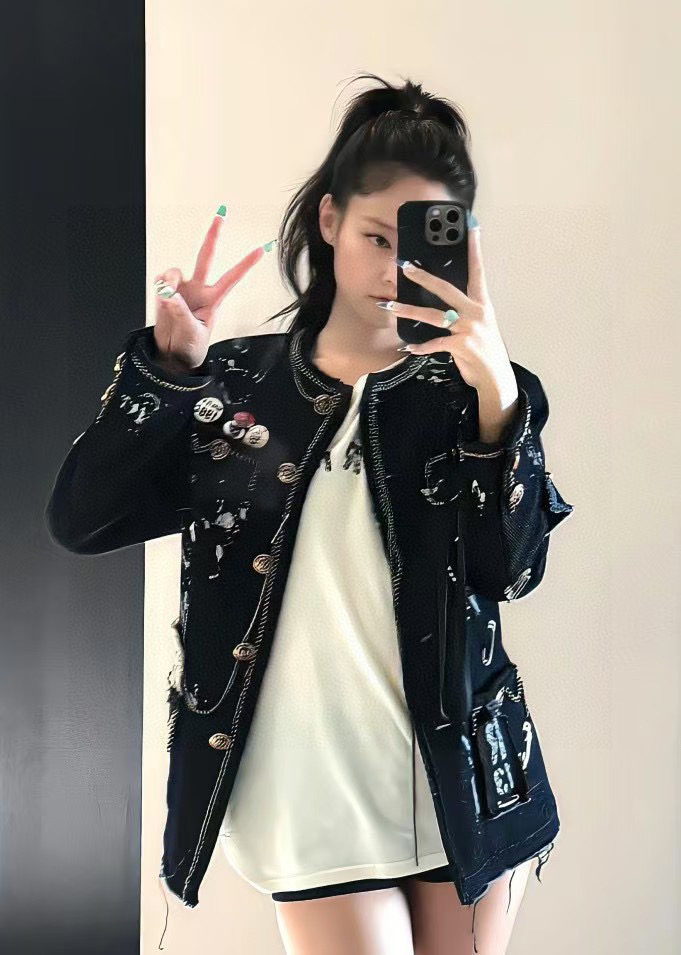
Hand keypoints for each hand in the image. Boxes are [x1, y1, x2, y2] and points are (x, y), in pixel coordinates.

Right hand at [153, 208, 272, 370]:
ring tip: (168, 296)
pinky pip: (161, 280)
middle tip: (220, 217)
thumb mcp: (192, 333)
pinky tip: (162, 296)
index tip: (261, 249)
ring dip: (170, 279)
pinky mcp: (164, 292)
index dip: (245, 264)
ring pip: (176, 271)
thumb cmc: (189, 347)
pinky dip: (160, 285)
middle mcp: (198, 290)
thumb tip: (169, 294)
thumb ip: (180, 312)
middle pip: (206, 257)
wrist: (172, 356)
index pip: (231, 278)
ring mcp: (181, 289)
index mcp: (213, 300)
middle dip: (213, 236)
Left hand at [379, 225, 518, 441]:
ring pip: (433, 315)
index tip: (471, 228)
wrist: (495, 377)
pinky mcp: (461, 345)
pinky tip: (408, 347)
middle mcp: (476, 312)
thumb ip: (464, 310)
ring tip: (390, 306)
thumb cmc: (483, 349)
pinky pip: (435, 343)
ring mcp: (469, 328)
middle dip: (423, 277)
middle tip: (405, 266)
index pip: (478, 270)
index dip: (475, 249)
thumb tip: (443, 299)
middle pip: (445, 289)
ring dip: (409, 311)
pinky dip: (420, 347)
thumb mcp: (479, 324)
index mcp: (482, 303)